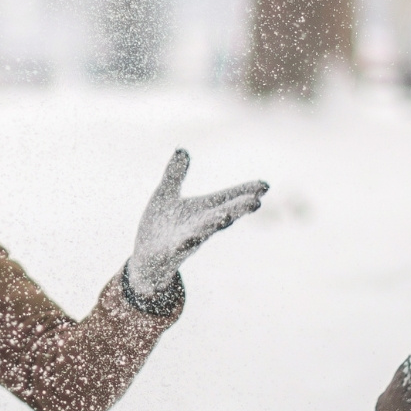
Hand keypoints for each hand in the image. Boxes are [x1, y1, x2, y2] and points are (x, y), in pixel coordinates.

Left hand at [124, 150, 266, 309]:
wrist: (145, 260)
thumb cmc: (159, 227)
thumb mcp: (165, 195)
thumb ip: (174, 174)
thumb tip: (181, 150)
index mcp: (202, 210)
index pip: (227, 199)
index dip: (245, 192)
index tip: (265, 185)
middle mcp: (200, 225)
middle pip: (223, 215)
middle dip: (238, 209)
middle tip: (256, 201)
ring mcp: (187, 240)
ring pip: (204, 232)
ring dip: (216, 224)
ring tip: (227, 216)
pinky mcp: (170, 252)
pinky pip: (178, 248)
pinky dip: (184, 243)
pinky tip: (187, 239)